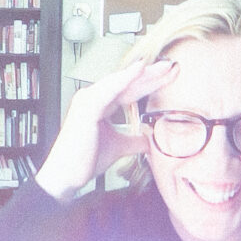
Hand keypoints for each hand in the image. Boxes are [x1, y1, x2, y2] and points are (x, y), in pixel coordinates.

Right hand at [32, 54, 178, 201]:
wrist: (68, 175)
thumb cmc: (85, 159)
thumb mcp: (119, 147)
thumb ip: (134, 141)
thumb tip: (149, 140)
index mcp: (100, 104)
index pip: (130, 90)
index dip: (150, 83)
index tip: (170, 77)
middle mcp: (93, 98)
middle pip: (127, 83)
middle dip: (151, 74)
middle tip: (173, 65)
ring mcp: (88, 100)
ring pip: (121, 82)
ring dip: (143, 73)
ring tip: (163, 66)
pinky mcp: (87, 107)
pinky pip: (109, 89)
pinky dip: (125, 78)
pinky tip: (140, 70)